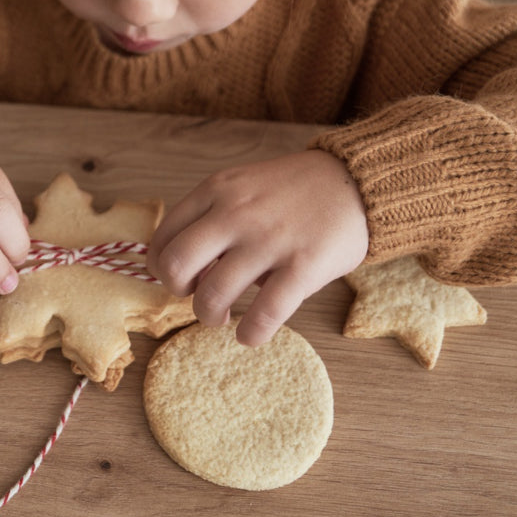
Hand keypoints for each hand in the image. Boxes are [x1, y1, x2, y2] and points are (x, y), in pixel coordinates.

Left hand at [146, 149, 367, 346]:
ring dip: (210, 317)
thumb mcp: (242, 186)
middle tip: (197, 296)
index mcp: (216, 191)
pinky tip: (251, 334)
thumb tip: (183, 267)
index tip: (179, 278)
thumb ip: (211, 217)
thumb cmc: (292, 191)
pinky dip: (250, 334)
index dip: (161, 267)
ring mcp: (268, 240)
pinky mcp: (302, 267)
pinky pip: (263, 314)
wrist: (354, 182)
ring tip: (223, 317)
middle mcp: (235, 214)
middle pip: (176, 267)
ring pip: (212, 296)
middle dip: (178, 292)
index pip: (163, 238)